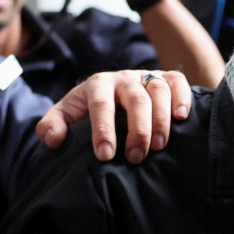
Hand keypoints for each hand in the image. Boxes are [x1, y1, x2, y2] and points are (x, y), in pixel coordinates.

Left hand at [36, 69, 191, 162]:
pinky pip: (178, 81)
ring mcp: (147, 76)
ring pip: (158, 90)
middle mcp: (124, 78)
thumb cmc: (88, 110)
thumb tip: (54, 139)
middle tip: (136, 157)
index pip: (101, 104)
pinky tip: (182, 118)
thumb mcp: (66, 115)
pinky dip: (182, 97)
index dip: (103, 129)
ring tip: (159, 146)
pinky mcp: (167, 78)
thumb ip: (51, 126)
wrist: (110, 90)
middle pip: (135, 98)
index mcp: (97, 85)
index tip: (106, 155)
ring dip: (161, 119)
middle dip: (137, 129)